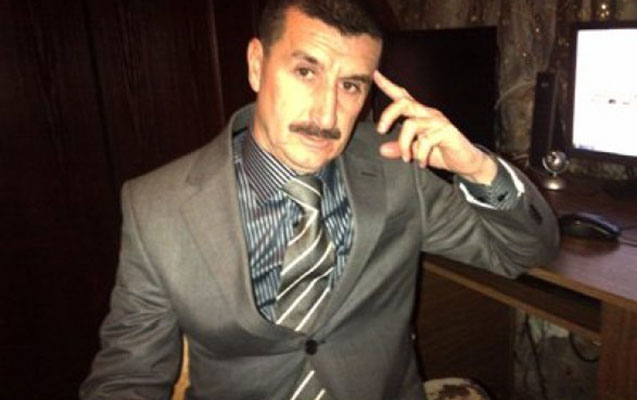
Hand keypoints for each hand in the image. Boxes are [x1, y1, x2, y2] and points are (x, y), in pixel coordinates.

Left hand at [374, 70, 496, 183]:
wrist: (466, 162)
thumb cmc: (442, 153)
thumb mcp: (416, 152)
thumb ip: (400, 149)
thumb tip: (382, 150)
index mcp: (420, 115)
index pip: (403, 97)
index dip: (389, 86)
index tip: (376, 75)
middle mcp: (428, 114)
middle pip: (404, 103)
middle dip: (388, 115)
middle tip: (381, 131)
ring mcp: (438, 121)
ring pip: (411, 124)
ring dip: (404, 144)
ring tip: (407, 158)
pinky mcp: (446, 131)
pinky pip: (425, 141)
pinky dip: (420, 155)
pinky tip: (422, 163)